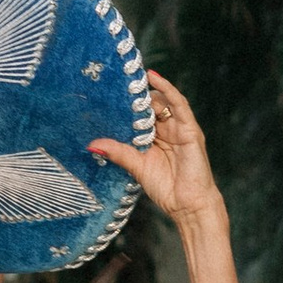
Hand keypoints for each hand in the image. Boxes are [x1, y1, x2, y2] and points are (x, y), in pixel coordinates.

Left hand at [89, 72, 220, 222]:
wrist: (189, 206)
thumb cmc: (166, 188)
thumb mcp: (136, 166)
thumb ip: (118, 152)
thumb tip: (92, 145)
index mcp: (155, 138)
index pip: (139, 115)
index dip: (125, 105)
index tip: (105, 94)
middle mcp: (168, 130)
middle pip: (150, 106)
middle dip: (134, 95)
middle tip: (113, 83)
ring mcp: (180, 128)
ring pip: (162, 101)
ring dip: (147, 90)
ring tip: (130, 76)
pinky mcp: (190, 129)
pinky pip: (179, 104)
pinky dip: (167, 89)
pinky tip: (153, 79)